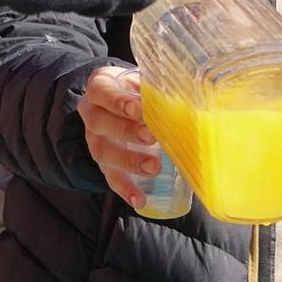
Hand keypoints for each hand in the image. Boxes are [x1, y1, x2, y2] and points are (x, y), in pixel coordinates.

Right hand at [79, 66, 159, 207]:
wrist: (120, 102)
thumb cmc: (137, 90)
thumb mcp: (143, 82)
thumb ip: (158, 89)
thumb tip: (189, 96)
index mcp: (100, 88)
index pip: (102, 92)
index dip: (117, 101)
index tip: (138, 109)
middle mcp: (92, 114)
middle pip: (100, 123)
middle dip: (125, 131)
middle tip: (150, 136)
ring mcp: (94, 140)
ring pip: (103, 152)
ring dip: (128, 162)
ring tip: (154, 167)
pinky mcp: (103, 163)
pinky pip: (110, 178)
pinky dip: (125, 189)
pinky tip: (139, 199)